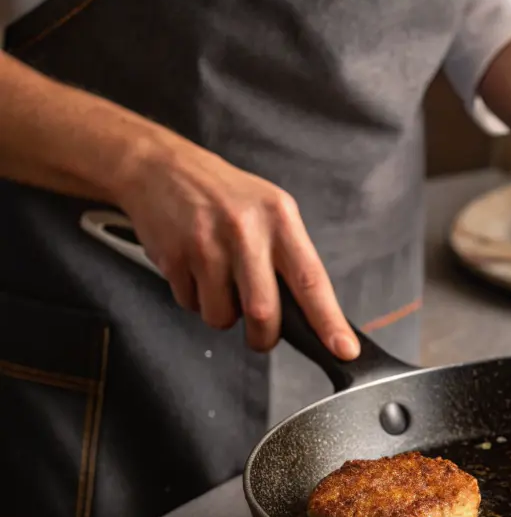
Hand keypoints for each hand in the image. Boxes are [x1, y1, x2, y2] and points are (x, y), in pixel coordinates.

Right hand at [115, 140, 359, 358]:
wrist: (160, 167)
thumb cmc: (224, 194)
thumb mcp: (270, 209)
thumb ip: (289, 255)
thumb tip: (310, 311)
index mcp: (280, 219)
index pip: (311, 280)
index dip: (328, 320)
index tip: (344, 349)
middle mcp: (246, 231)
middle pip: (264, 311)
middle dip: (264, 338)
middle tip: (262, 337)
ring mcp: (207, 245)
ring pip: (222, 316)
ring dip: (223, 315)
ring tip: (219, 283)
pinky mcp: (173, 258)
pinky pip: (190, 304)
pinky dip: (196, 299)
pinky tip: (194, 270)